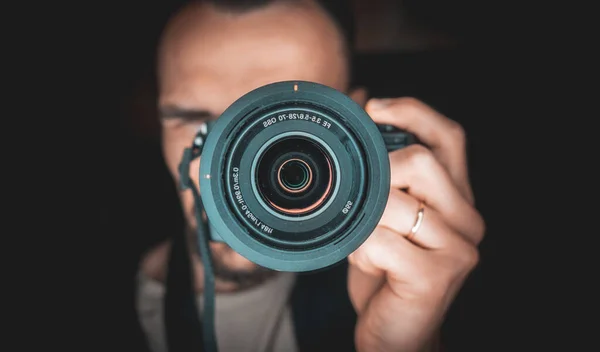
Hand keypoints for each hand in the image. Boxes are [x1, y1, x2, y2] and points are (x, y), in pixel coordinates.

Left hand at [348, 97, 484, 351]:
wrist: (398, 332)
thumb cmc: (386, 269)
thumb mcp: (384, 215)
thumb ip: (381, 173)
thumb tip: (358, 106)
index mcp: (457, 197)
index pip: (449, 137)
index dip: (413, 111)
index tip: (373, 105)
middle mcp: (467, 218)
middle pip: (422, 162)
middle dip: (376, 173)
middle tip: (358, 197)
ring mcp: (457, 248)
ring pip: (394, 202)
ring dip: (361, 219)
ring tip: (360, 241)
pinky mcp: (436, 276)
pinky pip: (380, 241)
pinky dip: (359, 249)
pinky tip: (365, 263)